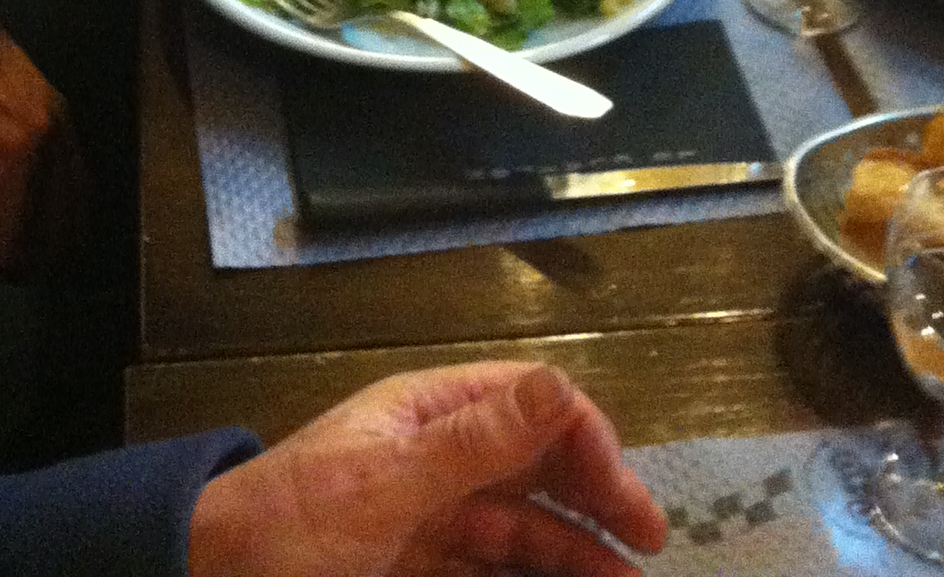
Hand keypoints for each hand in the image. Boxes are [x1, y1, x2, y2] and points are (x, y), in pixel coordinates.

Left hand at [188, 363, 668, 576]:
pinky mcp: (423, 572)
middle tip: (649, 543)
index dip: (585, 441)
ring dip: (575, 553)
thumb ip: (475, 440)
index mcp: (432, 414)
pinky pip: (492, 571)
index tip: (622, 498)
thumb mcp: (387, 480)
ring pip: (523, 530)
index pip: (531, 406)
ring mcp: (432, 520)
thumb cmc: (294, 521)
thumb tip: (559, 386)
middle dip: (595, 498)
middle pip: (536, 469)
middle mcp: (441, 459)